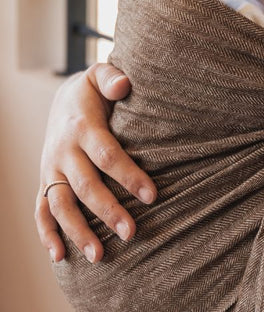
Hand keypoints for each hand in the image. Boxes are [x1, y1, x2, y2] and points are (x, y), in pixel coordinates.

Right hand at [35, 63, 155, 262]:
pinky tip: (60, 257)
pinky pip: (41, 211)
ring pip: (61, 205)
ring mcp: (51, 168)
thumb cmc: (93, 90)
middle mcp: (63, 150)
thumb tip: (124, 85)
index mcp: (82, 126)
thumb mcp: (100, 75)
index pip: (107, 155)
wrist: (63, 99)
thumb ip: (113, 78)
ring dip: (78, 231)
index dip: (128, 175)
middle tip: (131, 233)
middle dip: (108, 211)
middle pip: (85, 186)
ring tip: (100, 256)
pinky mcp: (45, 180)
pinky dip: (47, 234)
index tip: (152, 196)